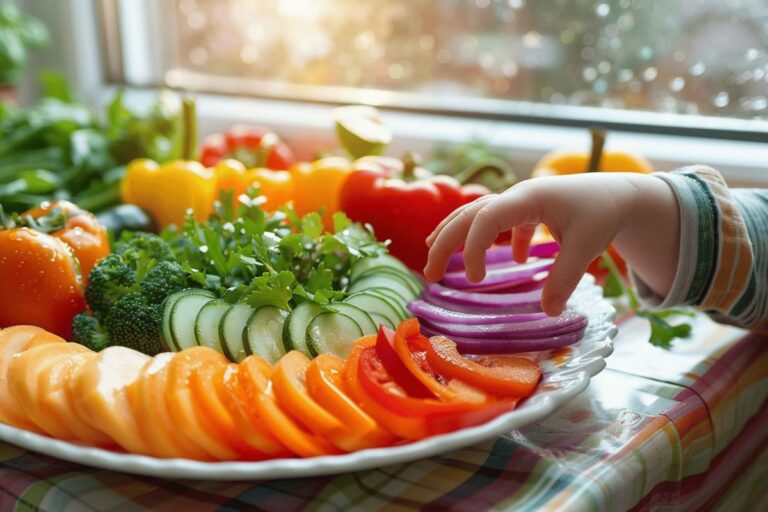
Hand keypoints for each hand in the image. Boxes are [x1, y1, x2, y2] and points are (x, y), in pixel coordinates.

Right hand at [423, 173, 679, 315]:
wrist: (621, 193)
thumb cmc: (603, 212)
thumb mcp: (587, 246)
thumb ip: (564, 279)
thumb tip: (547, 312)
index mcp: (527, 198)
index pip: (485, 219)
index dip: (473, 248)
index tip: (476, 282)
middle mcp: (516, 197)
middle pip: (468, 215)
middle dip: (444, 242)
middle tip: (430, 275)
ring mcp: (519, 203)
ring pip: (476, 216)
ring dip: (455, 236)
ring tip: (434, 256)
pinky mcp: (528, 211)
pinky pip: (499, 223)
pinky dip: (493, 240)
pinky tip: (512, 259)